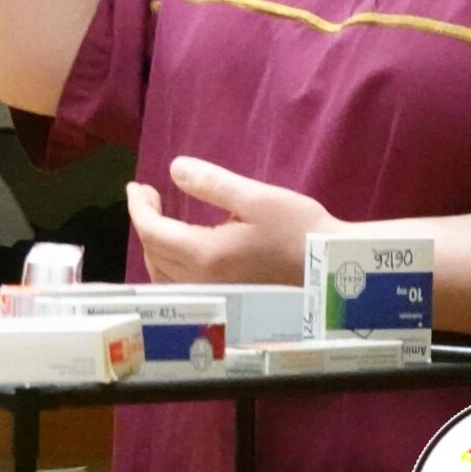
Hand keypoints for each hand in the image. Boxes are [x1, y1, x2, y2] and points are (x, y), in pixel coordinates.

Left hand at [126, 155, 337, 283]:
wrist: (334, 272)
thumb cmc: (300, 231)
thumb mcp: (257, 198)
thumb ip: (212, 183)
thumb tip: (174, 168)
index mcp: (206, 255)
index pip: (152, 231)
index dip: (139, 207)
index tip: (136, 187)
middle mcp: (203, 282)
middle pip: (153, 253)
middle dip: (145, 221)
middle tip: (149, 195)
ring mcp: (213, 297)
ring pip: (163, 275)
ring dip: (154, 246)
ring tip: (160, 218)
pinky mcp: (225, 303)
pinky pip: (181, 287)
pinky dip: (169, 266)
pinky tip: (181, 249)